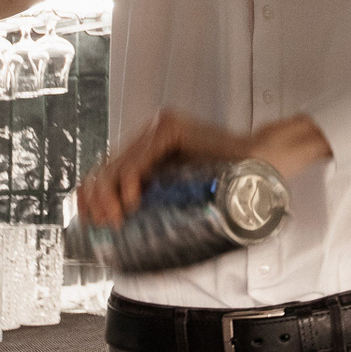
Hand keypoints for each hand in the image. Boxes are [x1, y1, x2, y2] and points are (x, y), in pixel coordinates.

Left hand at [75, 109, 332, 226]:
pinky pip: (137, 161)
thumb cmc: (227, 185)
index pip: (106, 168)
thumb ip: (154, 195)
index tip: (90, 219)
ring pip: (115, 166)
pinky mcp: (170, 129)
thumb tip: (119, 222)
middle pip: (105, 167)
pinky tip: (132, 203)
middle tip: (105, 225)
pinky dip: (128, 185)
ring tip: (117, 219)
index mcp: (151, 145)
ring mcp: (159, 127)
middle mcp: (151, 131)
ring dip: (109, 197)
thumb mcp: (179, 192)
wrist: (261, 166)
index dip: (89, 193)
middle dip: (97, 200)